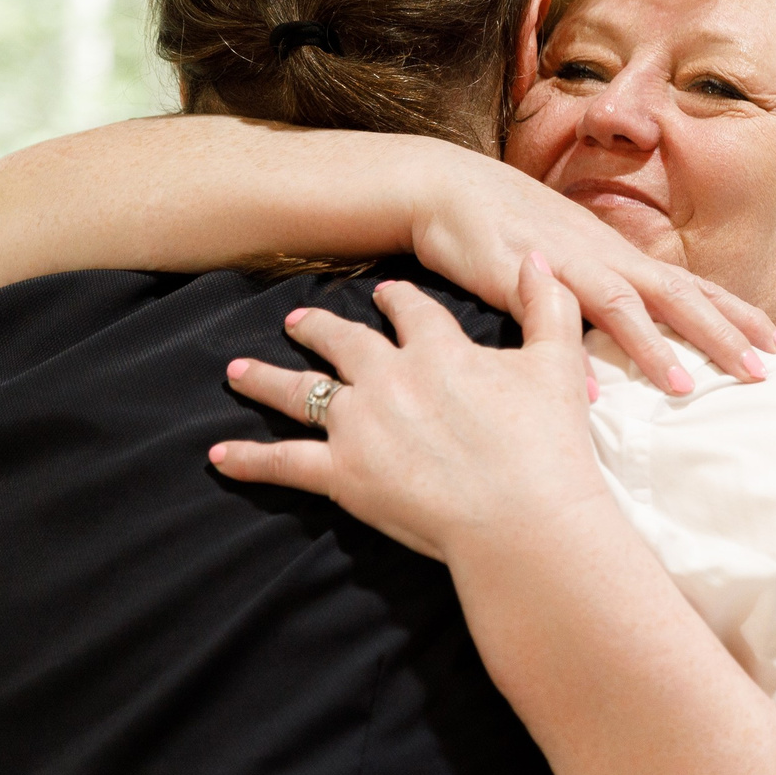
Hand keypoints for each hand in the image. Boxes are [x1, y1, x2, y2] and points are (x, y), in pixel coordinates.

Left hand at [208, 254, 613, 561]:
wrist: (522, 515)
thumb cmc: (547, 445)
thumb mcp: (556, 365)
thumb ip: (546, 306)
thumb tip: (536, 258)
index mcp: (438, 349)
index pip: (411, 310)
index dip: (396, 299)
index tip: (384, 292)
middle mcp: (388, 377)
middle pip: (343, 341)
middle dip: (318, 328)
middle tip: (297, 320)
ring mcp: (358, 424)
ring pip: (301, 392)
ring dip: (267, 380)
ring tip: (239, 371)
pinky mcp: (342, 474)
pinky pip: (284, 463)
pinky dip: (250, 460)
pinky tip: (219, 456)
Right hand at [408, 148, 775, 394]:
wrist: (448, 188)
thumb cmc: (515, 229)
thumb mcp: (578, 260)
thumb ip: (611, 294)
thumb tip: (646, 333)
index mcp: (625, 258)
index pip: (699, 289)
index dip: (744, 319)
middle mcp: (608, 258)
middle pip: (680, 296)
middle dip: (725, 336)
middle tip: (766, 374)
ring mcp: (566, 265)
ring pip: (623, 304)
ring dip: (654, 347)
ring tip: (685, 388)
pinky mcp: (519, 276)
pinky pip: (550, 320)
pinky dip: (571, 360)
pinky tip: (590, 396)